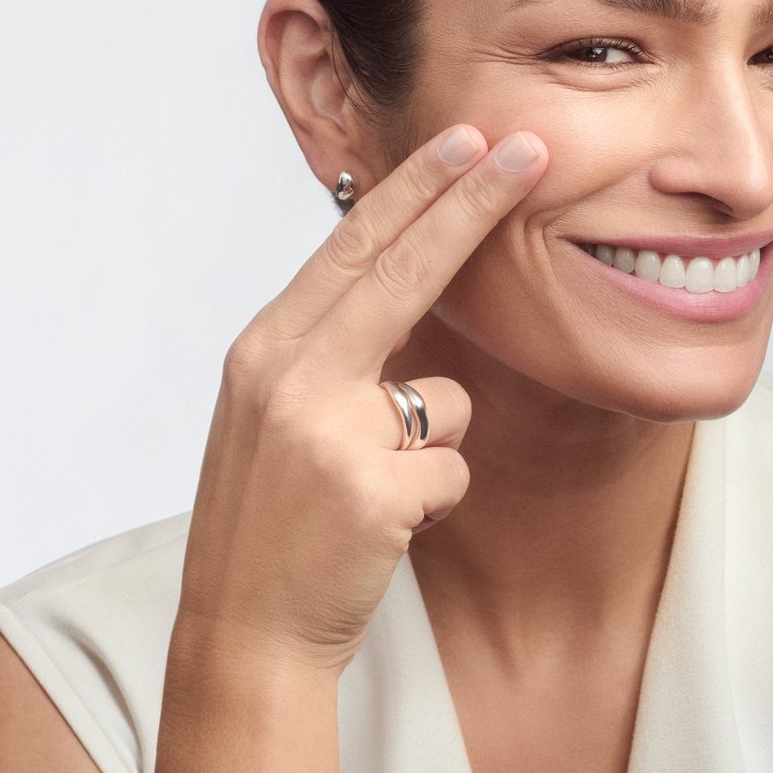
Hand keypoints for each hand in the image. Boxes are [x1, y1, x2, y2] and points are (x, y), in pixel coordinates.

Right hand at [173, 124, 549, 675]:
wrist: (243, 635)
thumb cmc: (273, 525)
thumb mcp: (280, 418)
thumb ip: (331, 352)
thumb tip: (406, 282)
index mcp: (265, 350)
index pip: (353, 247)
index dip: (416, 189)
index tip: (467, 138)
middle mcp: (288, 374)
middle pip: (402, 269)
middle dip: (471, 202)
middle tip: (530, 147)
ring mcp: (327, 430)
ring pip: (446, 397)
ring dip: (431, 447)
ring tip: (369, 496)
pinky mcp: (370, 489)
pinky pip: (453, 469)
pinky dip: (433, 502)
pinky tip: (380, 533)